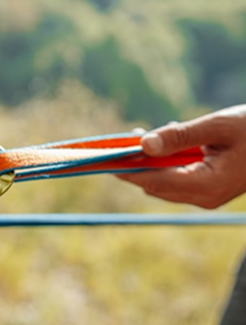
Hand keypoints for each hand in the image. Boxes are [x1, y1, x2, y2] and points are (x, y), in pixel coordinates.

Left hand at [118, 105, 245, 208]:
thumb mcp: (217, 127)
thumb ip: (179, 136)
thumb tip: (143, 143)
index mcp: (207, 185)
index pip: (154, 180)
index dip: (128, 169)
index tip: (107, 157)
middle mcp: (203, 197)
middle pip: (154, 184)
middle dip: (133, 165)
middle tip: (118, 143)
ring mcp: (204, 196)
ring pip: (161, 183)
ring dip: (146, 163)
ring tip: (137, 138)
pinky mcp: (205, 189)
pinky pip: (174, 179)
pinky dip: (161, 163)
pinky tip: (159, 144)